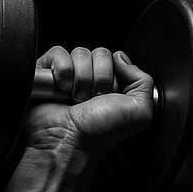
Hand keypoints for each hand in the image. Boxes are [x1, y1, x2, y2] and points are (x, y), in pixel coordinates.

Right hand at [24, 46, 154, 153]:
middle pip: (100, 53)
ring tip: (76, 99)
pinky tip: (62, 89)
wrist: (69, 139)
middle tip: (93, 100)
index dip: (116, 75)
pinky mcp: (48, 71)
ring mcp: (70, 74)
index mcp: (114, 86)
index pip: (118, 59)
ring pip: (80, 52)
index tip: (111, 96)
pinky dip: (62, 70)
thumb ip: (144, 82)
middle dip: (99, 78)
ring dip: (81, 78)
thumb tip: (122, 58)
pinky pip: (58, 52)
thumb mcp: (139, 112)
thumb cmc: (101, 131)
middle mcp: (92, 79)